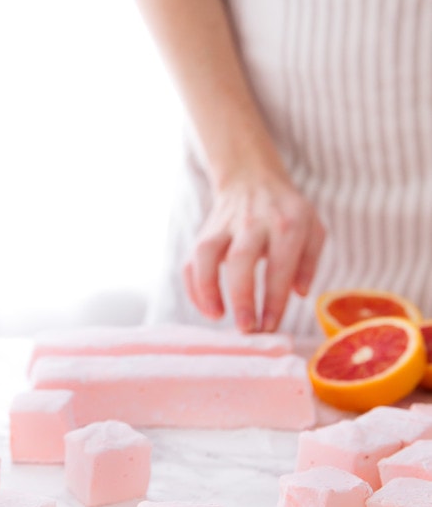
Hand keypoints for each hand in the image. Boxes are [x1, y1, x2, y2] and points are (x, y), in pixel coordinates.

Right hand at [183, 173, 324, 332]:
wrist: (252, 178)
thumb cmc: (288, 213)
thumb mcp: (313, 229)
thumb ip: (310, 261)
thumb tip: (300, 293)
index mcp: (287, 223)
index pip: (280, 264)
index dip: (274, 298)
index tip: (270, 326)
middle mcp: (253, 222)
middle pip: (241, 258)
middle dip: (241, 296)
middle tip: (245, 328)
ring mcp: (224, 226)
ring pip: (207, 254)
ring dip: (207, 288)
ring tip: (217, 316)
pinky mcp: (205, 232)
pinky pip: (192, 259)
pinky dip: (194, 286)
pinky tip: (207, 308)